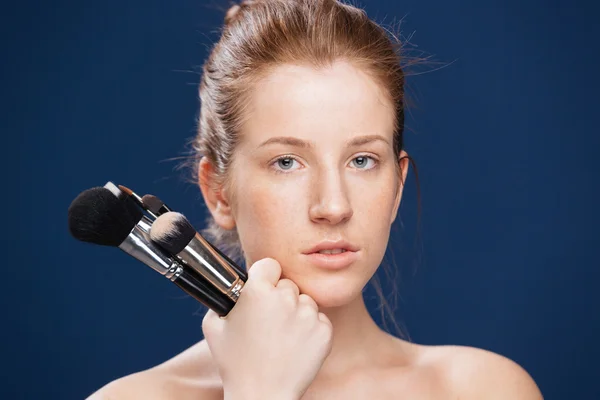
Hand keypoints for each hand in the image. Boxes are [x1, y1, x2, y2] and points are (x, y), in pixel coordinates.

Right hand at [202, 257, 332, 398]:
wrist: (261, 395)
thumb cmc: (234, 363)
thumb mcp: (213, 326)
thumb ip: (222, 299)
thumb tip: (231, 287)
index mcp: (257, 291)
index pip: (270, 265)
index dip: (264, 276)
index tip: (263, 288)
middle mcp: (285, 298)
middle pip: (288, 284)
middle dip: (280, 298)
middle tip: (269, 321)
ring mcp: (307, 315)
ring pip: (305, 301)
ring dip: (297, 313)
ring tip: (282, 336)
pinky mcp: (324, 331)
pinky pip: (320, 320)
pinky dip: (311, 330)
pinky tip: (296, 345)